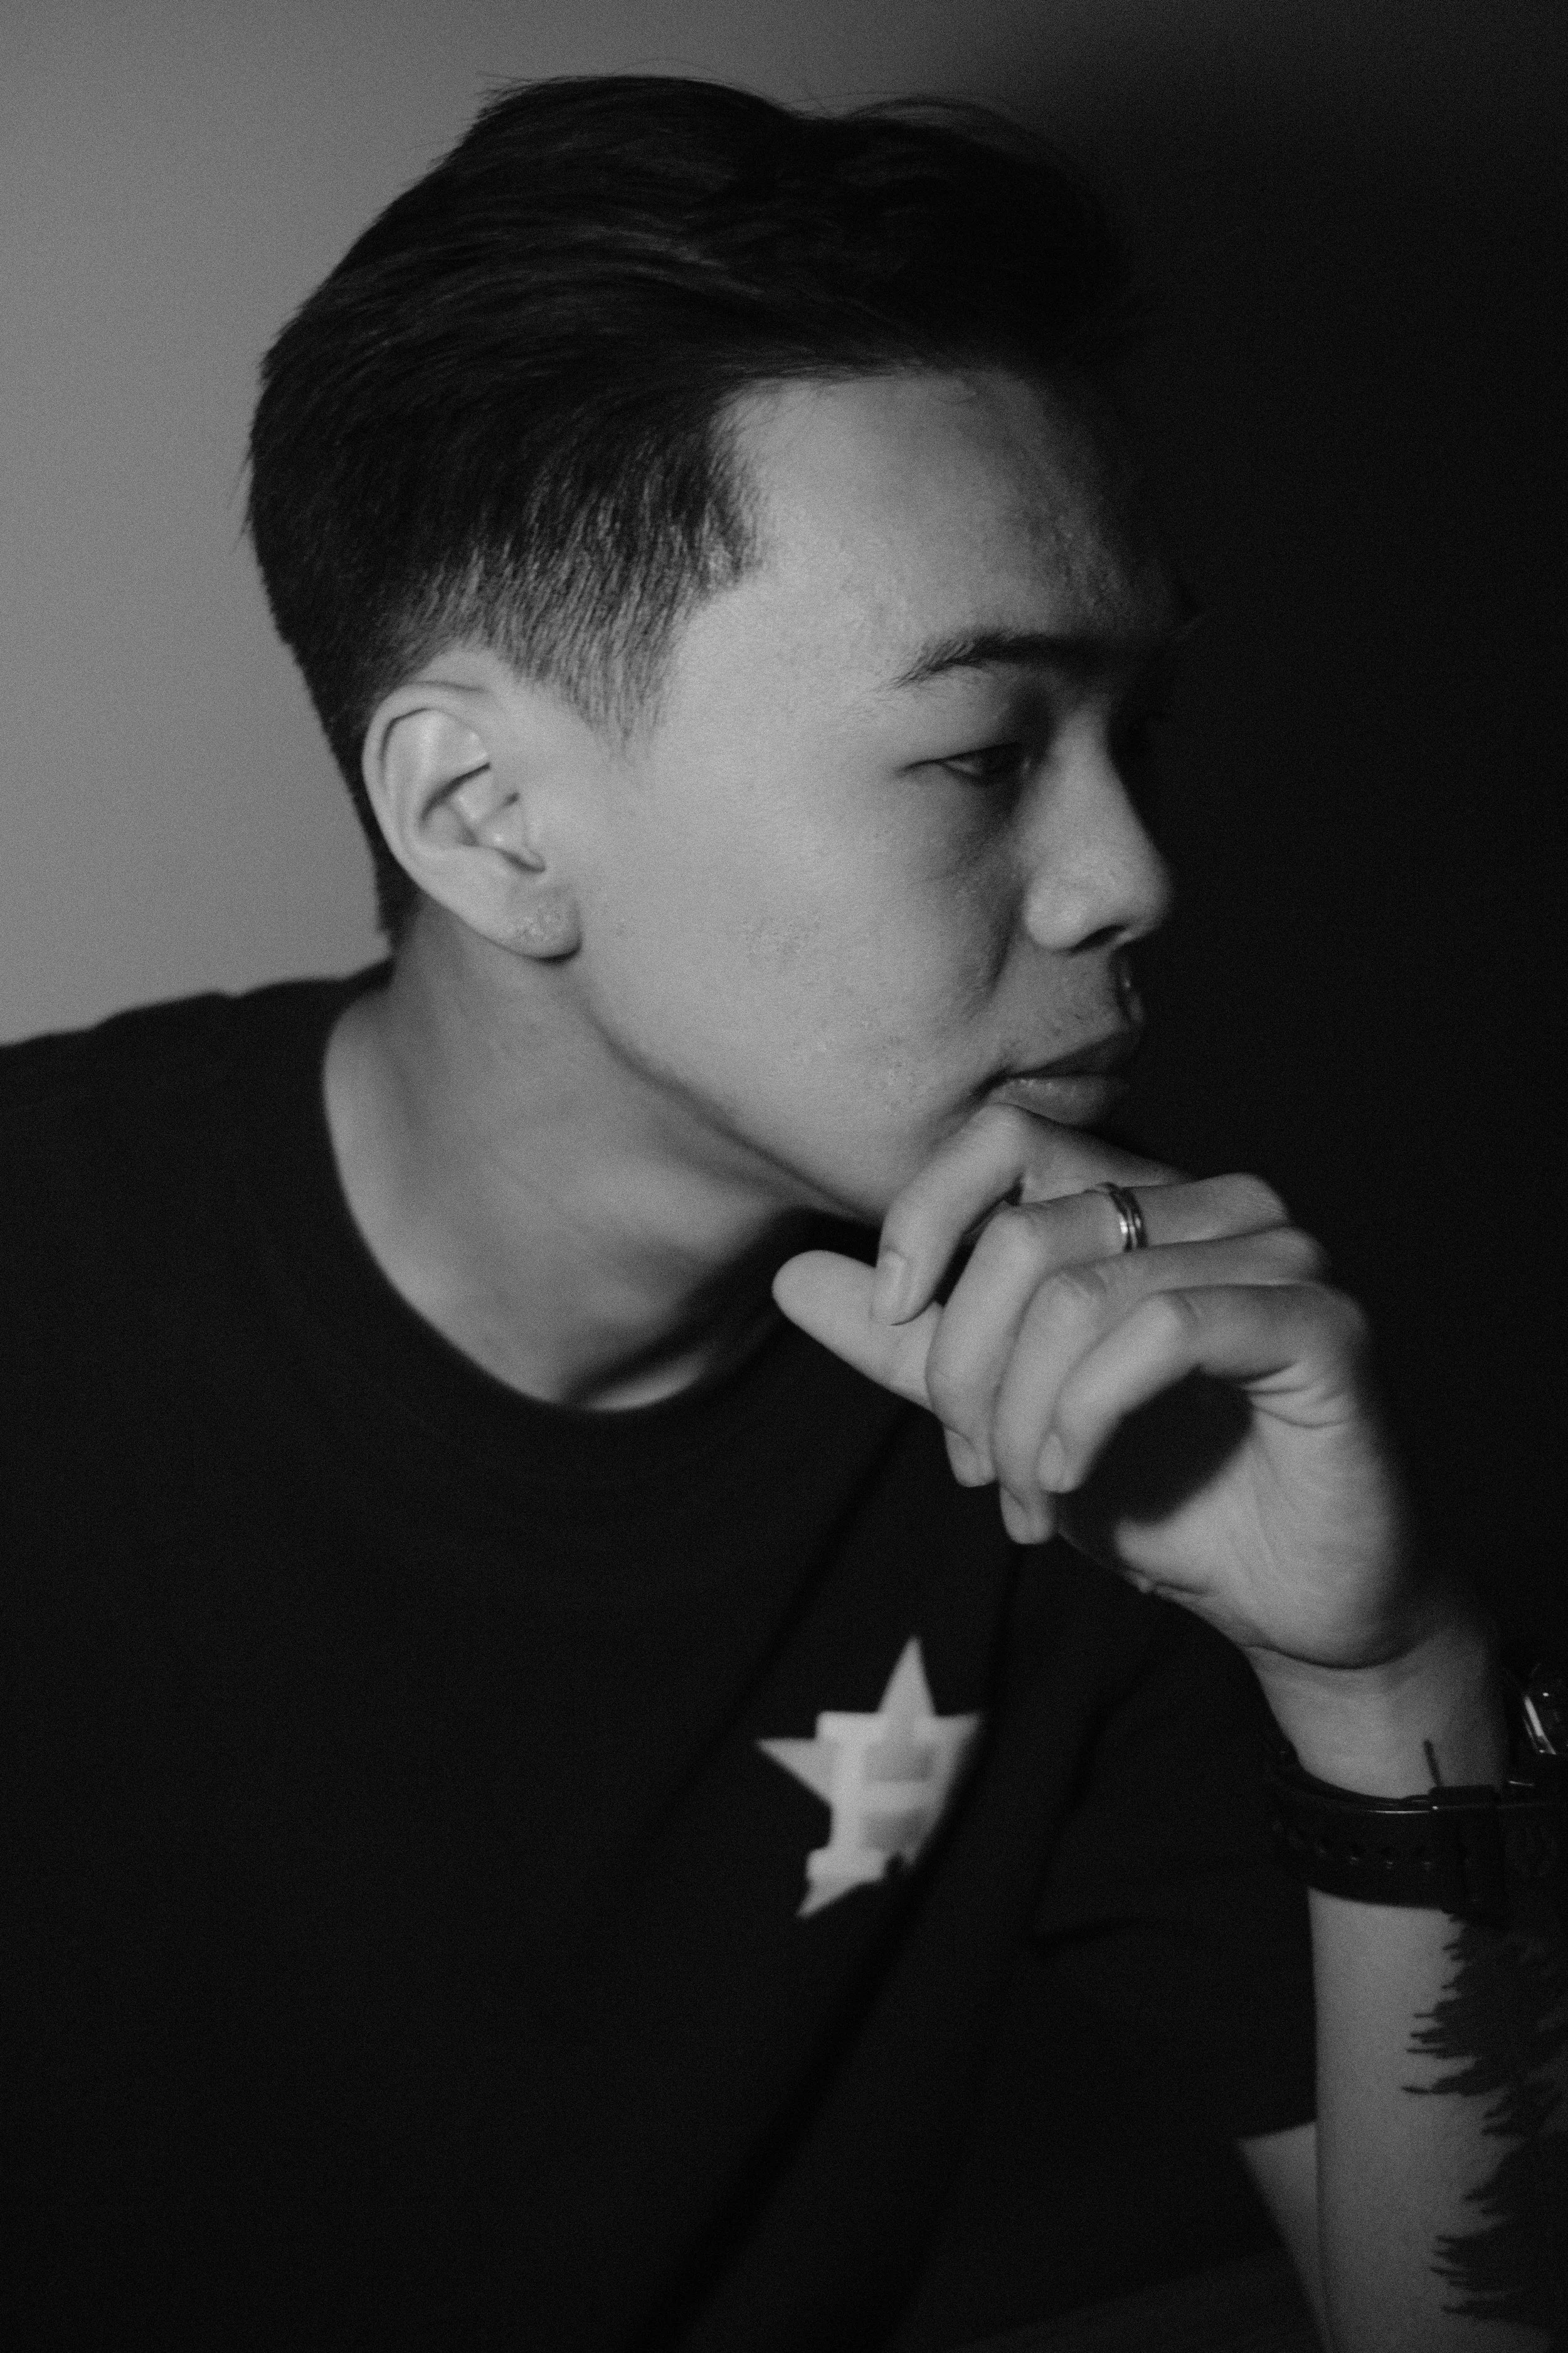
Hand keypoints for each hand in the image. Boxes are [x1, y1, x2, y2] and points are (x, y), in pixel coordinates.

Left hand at [773, 1105, 1420, 1675]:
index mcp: (1141, 1198)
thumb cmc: (1157, 1494)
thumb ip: (907, 1348)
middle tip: (974, 1469)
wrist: (1289, 1599)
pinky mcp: (1325, 1323)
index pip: (1003, 1136)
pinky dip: (1090, 1416)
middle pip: (1025, 1233)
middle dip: (964, 1369)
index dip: (925, 1215)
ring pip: (1083, 1293)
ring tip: (1026, 1501)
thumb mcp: (1003, 1417)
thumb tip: (792, 1276)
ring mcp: (1281, 1251)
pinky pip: (1166, 1334)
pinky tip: (1076, 1481)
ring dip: (1022, 1419)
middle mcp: (1216, 1200)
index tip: (893, 1318)